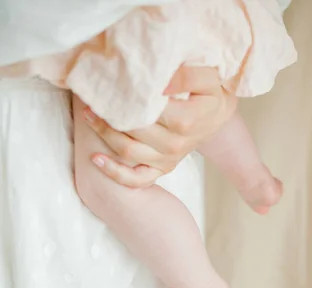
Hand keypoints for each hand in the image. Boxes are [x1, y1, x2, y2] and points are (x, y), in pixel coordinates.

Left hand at [84, 66, 236, 186]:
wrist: (216, 116)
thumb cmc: (209, 93)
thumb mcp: (207, 78)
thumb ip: (187, 76)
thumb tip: (160, 84)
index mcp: (186, 121)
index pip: (150, 111)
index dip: (127, 99)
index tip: (111, 83)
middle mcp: (176, 144)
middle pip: (134, 131)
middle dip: (110, 115)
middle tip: (92, 96)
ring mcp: (168, 159)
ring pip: (129, 152)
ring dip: (105, 135)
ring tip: (88, 116)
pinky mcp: (162, 169)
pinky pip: (137, 179)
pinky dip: (115, 173)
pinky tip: (96, 159)